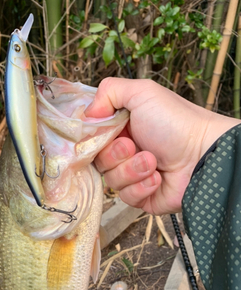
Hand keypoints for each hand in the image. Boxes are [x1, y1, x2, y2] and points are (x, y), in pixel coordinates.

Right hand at [86, 78, 240, 213]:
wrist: (202, 155)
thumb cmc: (175, 122)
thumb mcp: (142, 93)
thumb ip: (108, 92)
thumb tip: (87, 114)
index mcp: (122, 128)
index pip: (92, 138)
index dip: (94, 139)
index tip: (105, 133)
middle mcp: (125, 152)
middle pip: (98, 161)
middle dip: (115, 154)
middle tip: (134, 146)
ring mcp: (133, 175)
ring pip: (111, 181)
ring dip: (132, 170)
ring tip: (154, 161)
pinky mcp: (141, 197)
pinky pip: (127, 197)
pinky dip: (142, 186)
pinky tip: (159, 178)